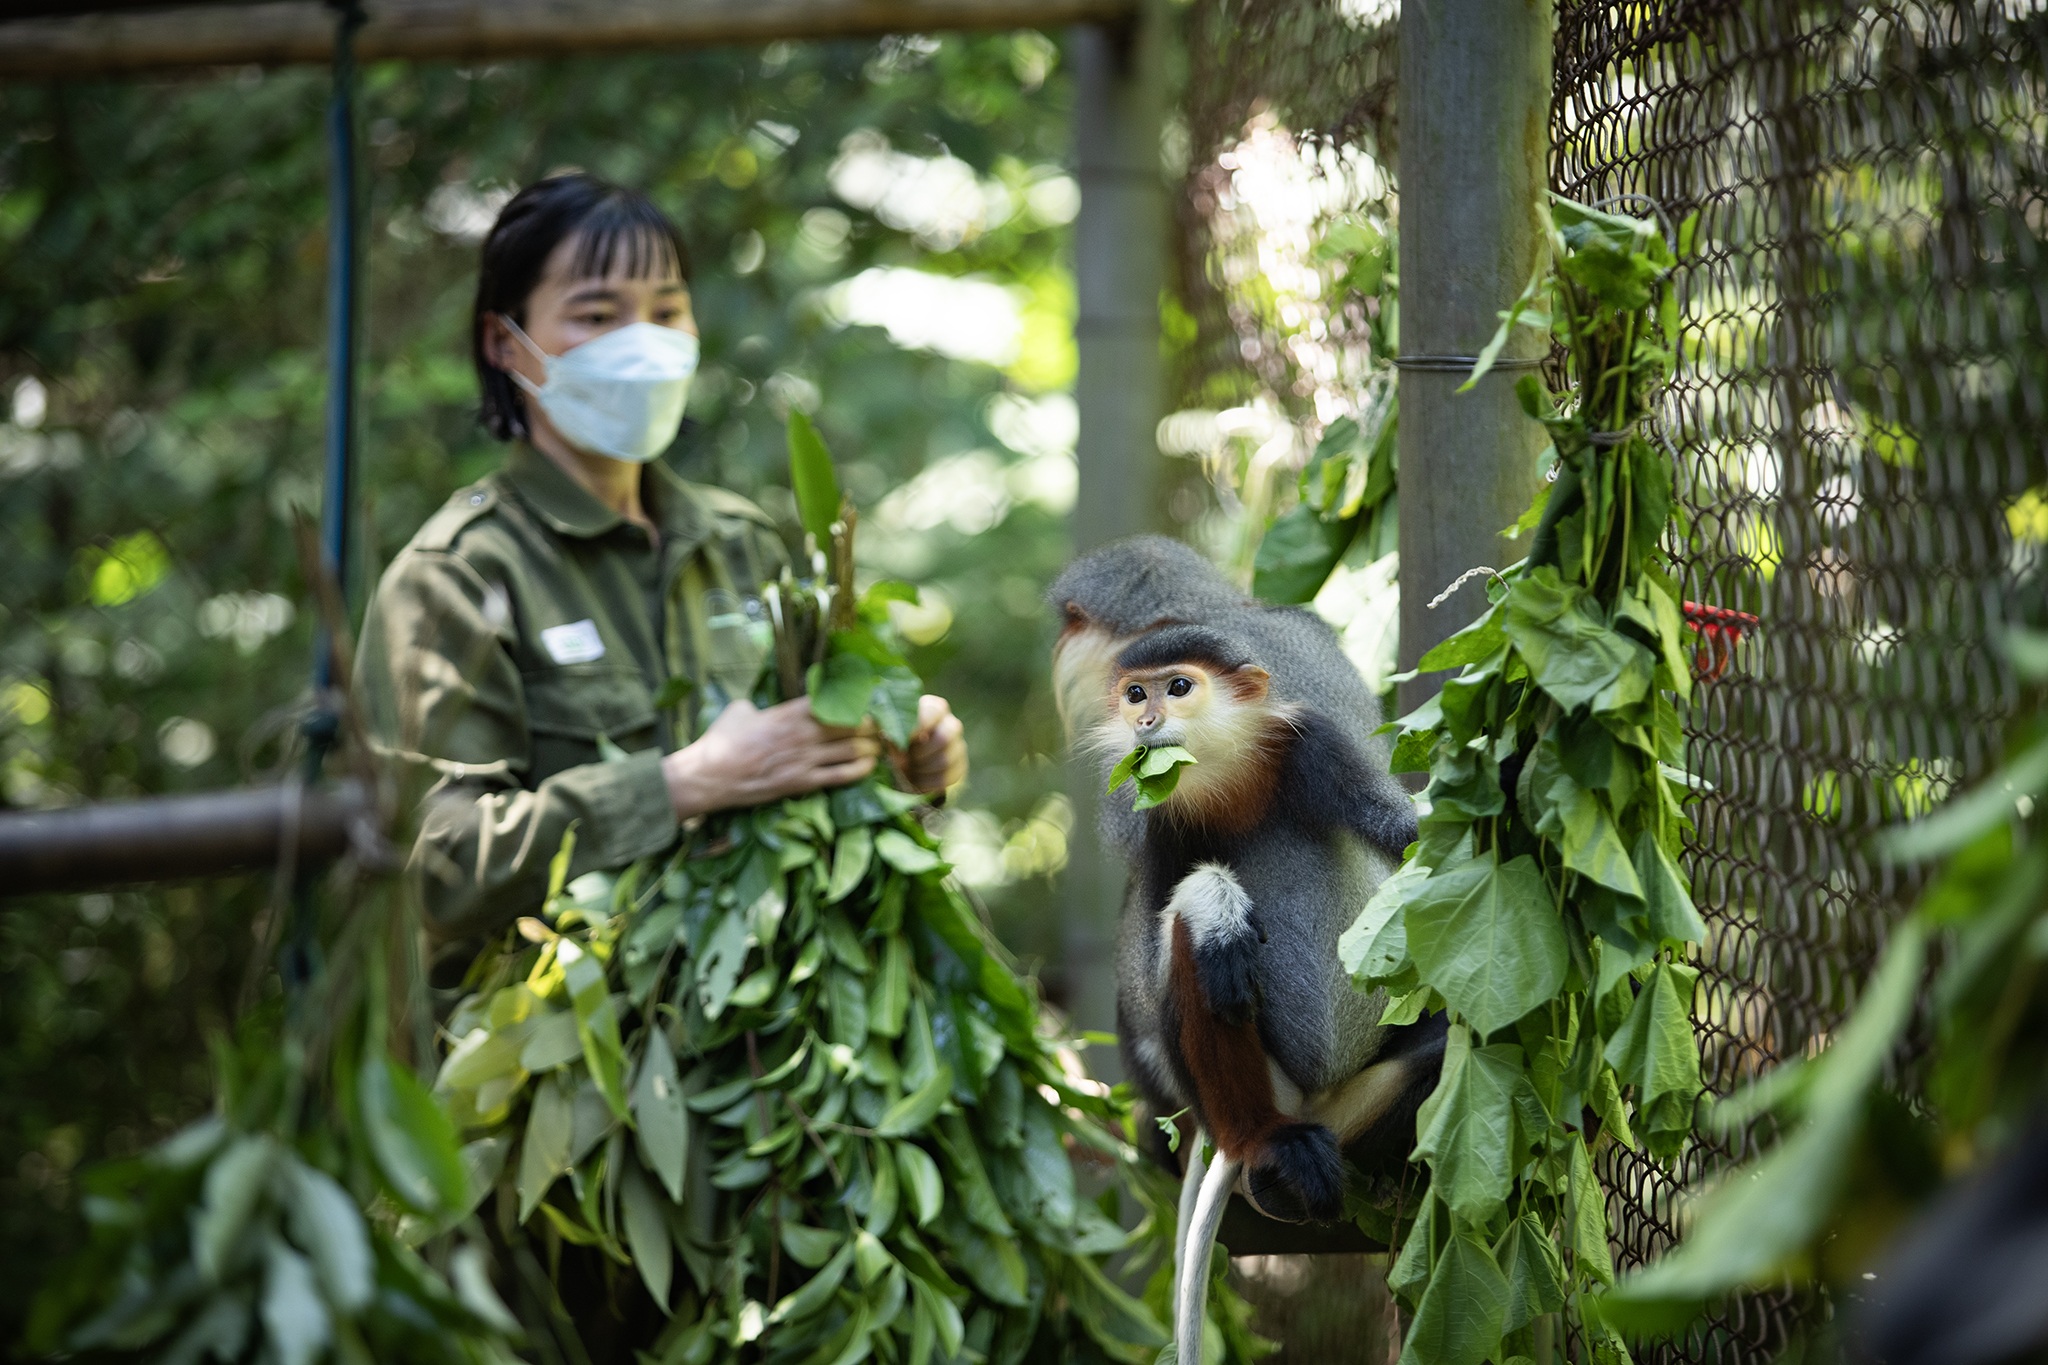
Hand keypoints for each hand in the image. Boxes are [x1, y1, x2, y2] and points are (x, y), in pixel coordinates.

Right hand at [662, 698, 879, 819]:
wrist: (711, 775)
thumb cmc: (722, 740)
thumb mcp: (740, 710)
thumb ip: (759, 706)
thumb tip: (761, 708)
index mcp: (789, 712)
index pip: (833, 699)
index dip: (854, 698)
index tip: (865, 697)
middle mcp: (803, 733)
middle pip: (851, 724)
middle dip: (869, 724)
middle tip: (877, 725)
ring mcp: (805, 759)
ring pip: (851, 750)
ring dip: (870, 747)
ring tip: (878, 745)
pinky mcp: (802, 782)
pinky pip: (841, 776)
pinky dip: (860, 770)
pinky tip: (869, 766)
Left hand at [894, 694, 967, 794]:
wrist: (899, 767)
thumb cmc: (890, 743)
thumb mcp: (885, 734)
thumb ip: (890, 732)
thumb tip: (898, 744)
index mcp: (931, 708)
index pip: (934, 711)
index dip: (920, 726)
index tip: (904, 740)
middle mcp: (949, 723)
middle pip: (946, 736)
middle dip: (921, 752)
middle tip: (904, 758)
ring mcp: (957, 745)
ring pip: (946, 760)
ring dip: (922, 769)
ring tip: (907, 769)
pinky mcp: (960, 766)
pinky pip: (949, 777)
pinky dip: (928, 782)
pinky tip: (916, 779)